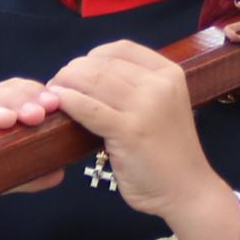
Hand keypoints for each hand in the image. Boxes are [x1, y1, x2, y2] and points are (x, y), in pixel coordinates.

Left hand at [38, 41, 229, 233]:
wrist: (187, 190)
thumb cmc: (169, 152)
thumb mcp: (163, 106)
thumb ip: (137, 89)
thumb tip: (92, 76)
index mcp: (169, 74)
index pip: (121, 49)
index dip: (92, 56)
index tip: (77, 71)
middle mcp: (159, 84)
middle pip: (102, 64)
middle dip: (72, 71)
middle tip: (56, 84)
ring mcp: (145, 107)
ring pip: (92, 81)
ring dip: (64, 84)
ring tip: (52, 95)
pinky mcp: (128, 131)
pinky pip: (88, 108)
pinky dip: (67, 102)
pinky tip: (57, 104)